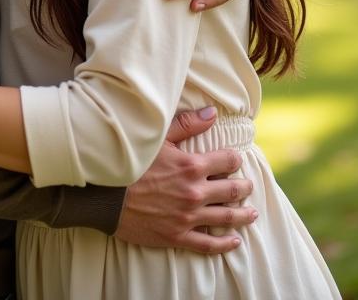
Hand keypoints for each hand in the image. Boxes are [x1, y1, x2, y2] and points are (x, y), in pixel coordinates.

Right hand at [115, 107, 255, 252]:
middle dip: (243, 187)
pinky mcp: (178, 236)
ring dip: (242, 215)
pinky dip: (225, 243)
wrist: (106, 195)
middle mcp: (195, 192)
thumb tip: (213, 113)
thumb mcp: (158, 137)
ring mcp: (188, 217)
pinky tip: (234, 241)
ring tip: (251, 213)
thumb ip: (188, 124)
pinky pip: (208, 244)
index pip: (227, 161)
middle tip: (248, 186)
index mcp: (192, 166)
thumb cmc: (130, 162)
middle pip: (232, 190)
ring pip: (226, 218)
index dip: (235, 159)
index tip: (236, 159)